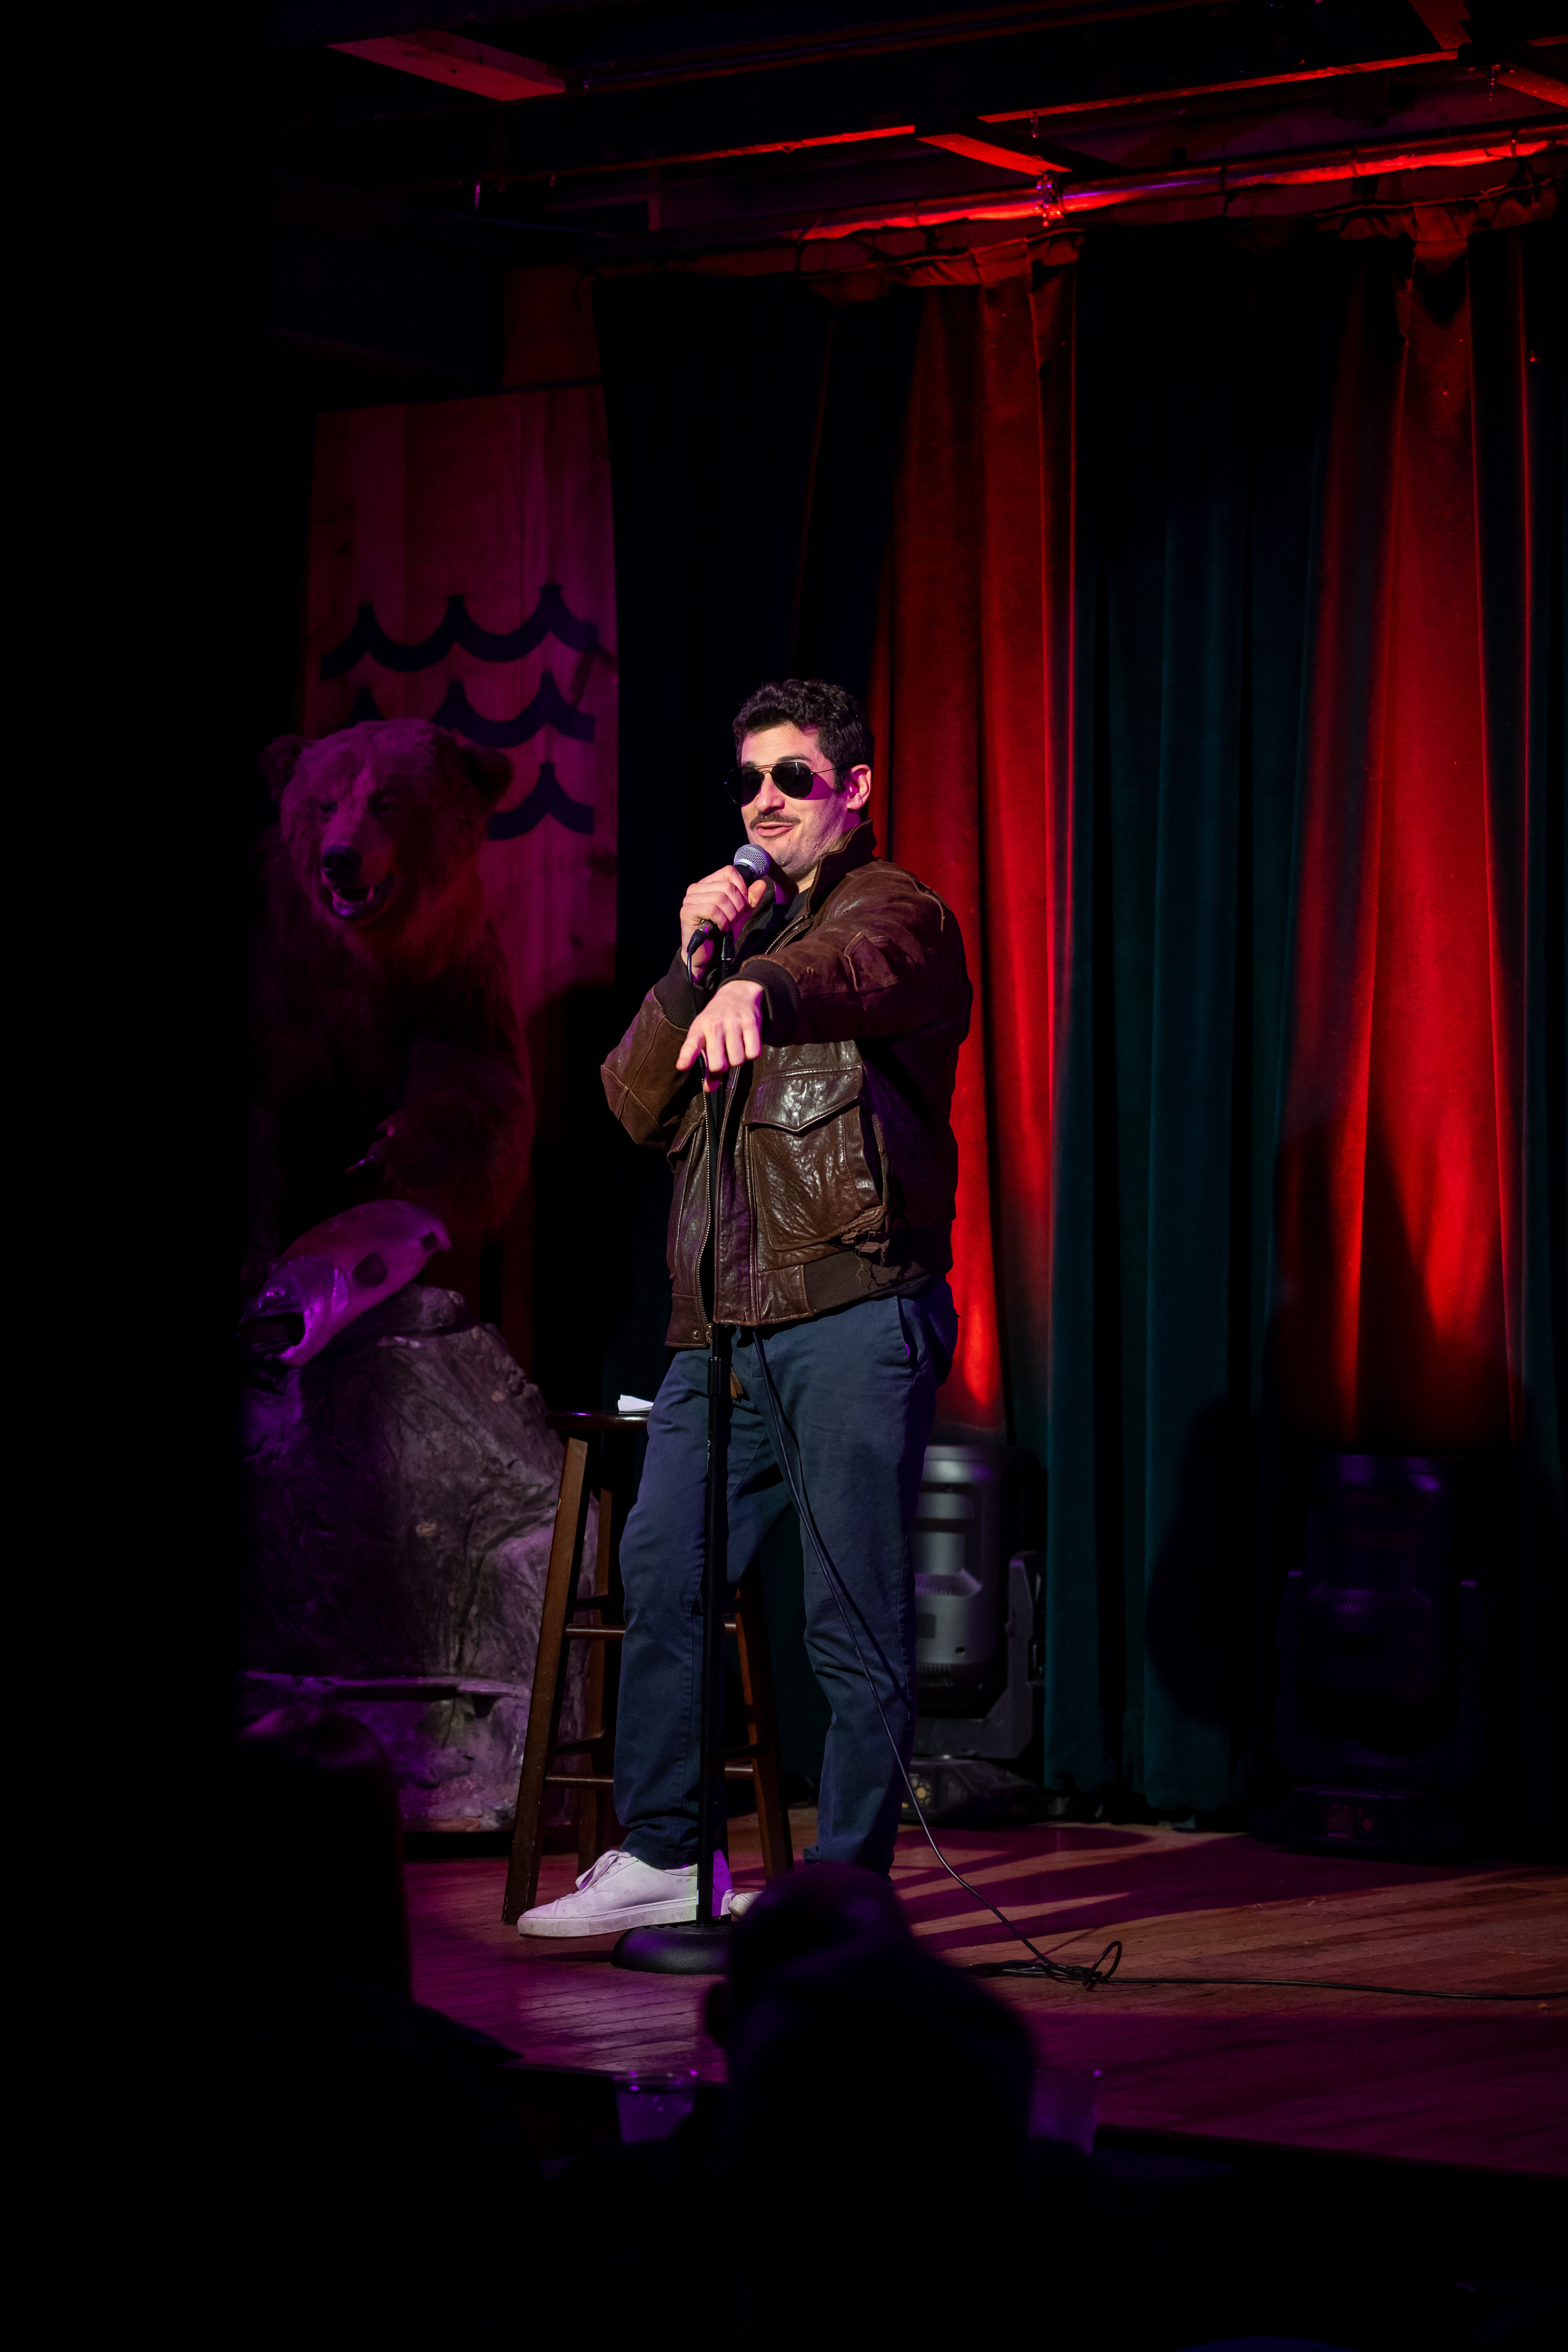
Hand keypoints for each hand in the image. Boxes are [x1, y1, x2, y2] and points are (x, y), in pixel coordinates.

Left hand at [676, 980, 764, 1090]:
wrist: (737, 994)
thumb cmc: (717, 1023)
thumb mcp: (706, 1038)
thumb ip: (708, 1067)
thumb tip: (709, 1089)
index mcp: (699, 1029)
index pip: (691, 1045)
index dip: (687, 1057)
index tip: (682, 1066)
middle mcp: (715, 1025)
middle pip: (718, 1064)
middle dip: (722, 1066)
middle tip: (723, 1056)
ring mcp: (734, 1023)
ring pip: (737, 1061)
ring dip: (738, 1060)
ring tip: (735, 1047)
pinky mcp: (751, 1023)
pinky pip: (753, 1054)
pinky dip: (751, 1054)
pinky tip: (746, 1044)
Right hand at [679, 864, 772, 981]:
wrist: (707, 955)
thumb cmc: (720, 932)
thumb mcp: (740, 914)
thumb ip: (750, 899)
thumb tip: (761, 883)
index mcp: (708, 884)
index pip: (728, 871)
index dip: (741, 886)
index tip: (743, 903)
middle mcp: (696, 888)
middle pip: (727, 886)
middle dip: (737, 904)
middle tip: (735, 918)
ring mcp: (690, 899)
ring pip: (720, 897)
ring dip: (730, 914)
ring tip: (728, 924)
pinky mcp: (687, 912)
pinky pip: (712, 910)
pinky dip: (722, 920)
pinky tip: (722, 928)